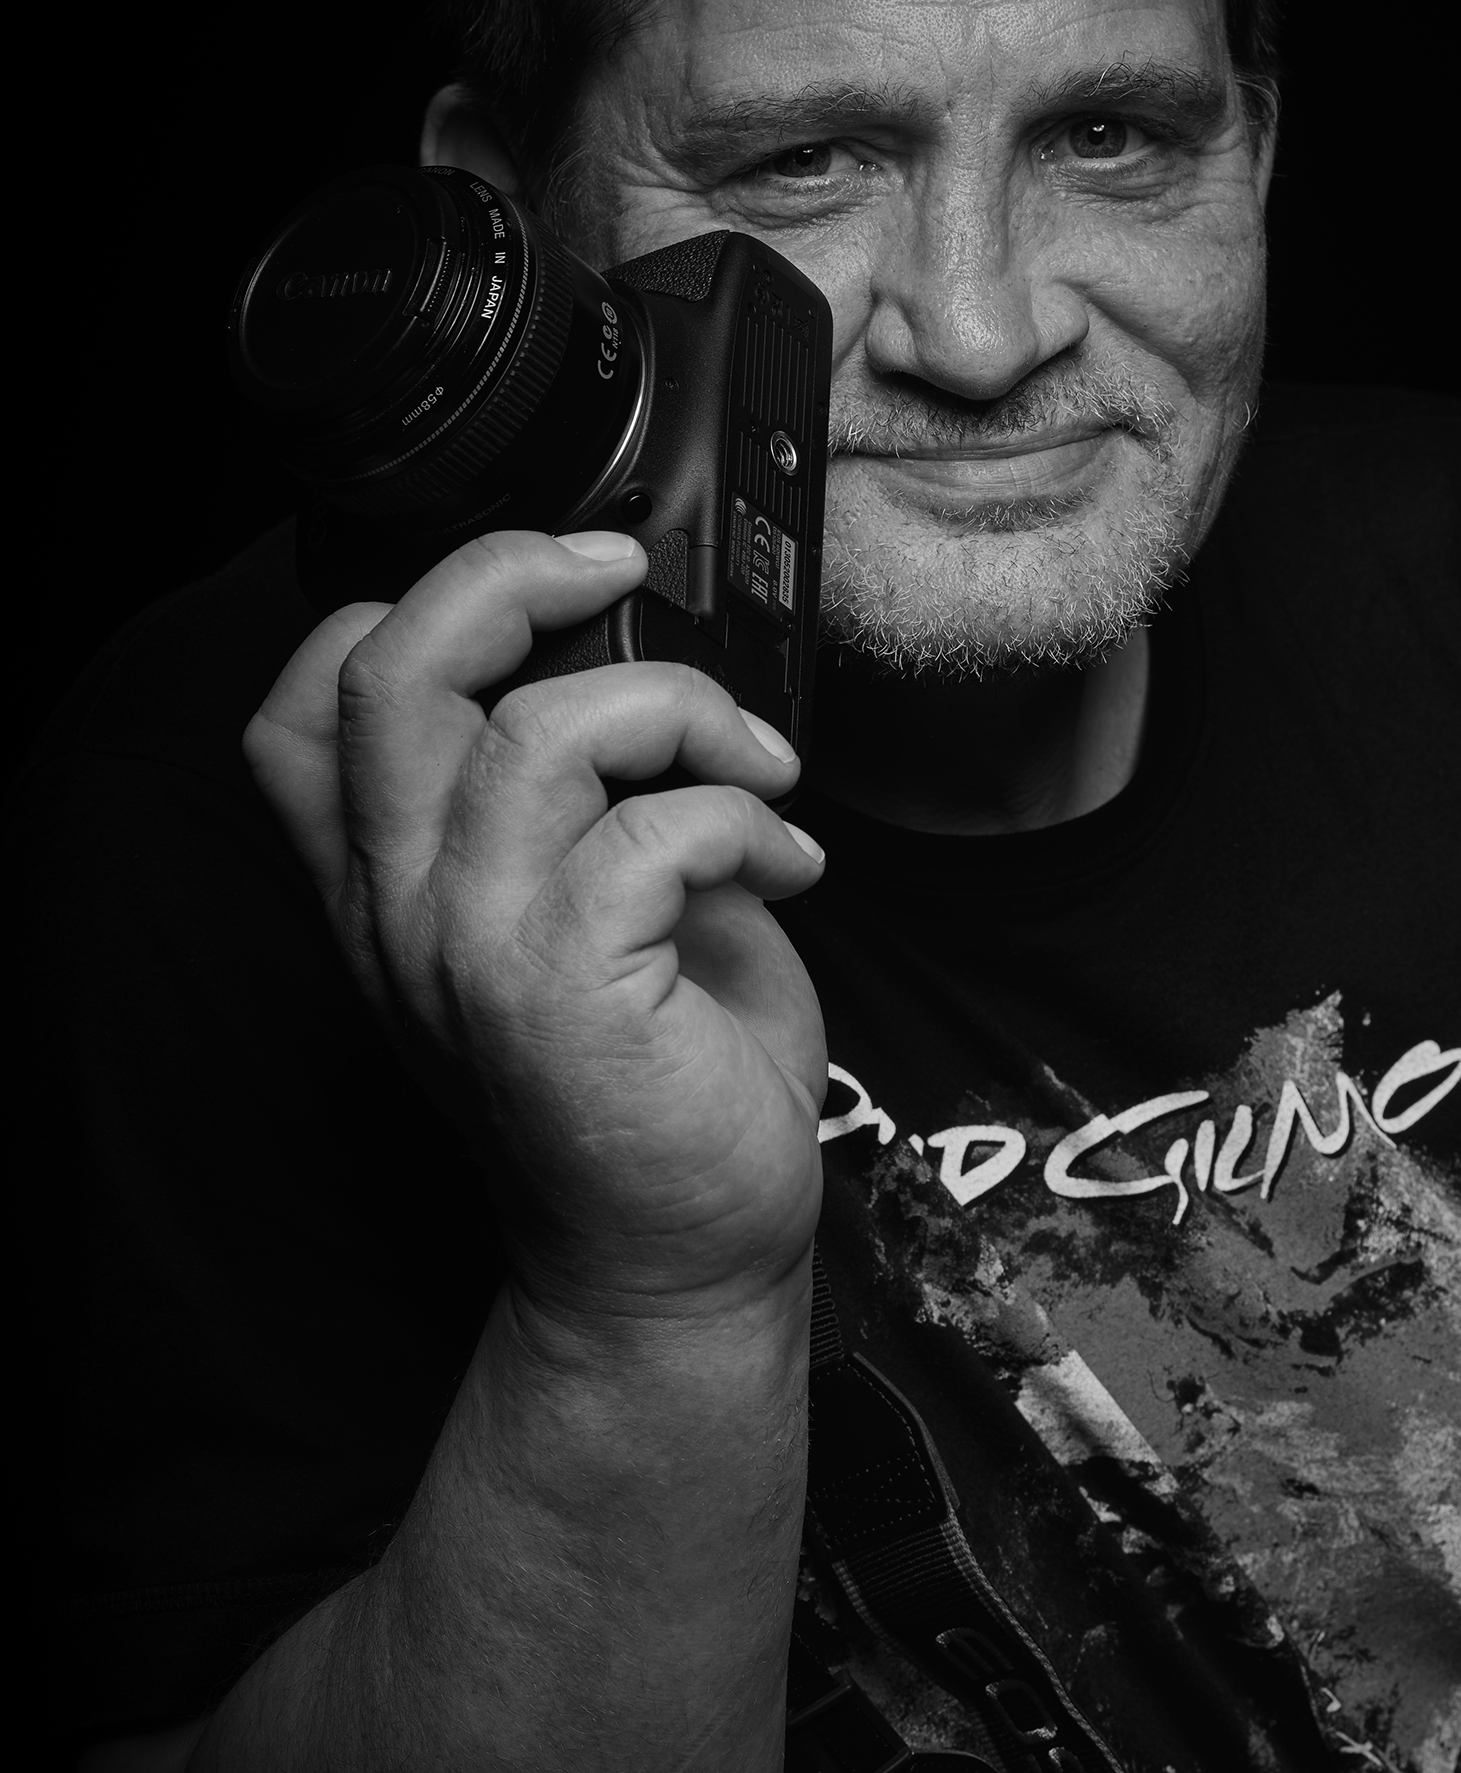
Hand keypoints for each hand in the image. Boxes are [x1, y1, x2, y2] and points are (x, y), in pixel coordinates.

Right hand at [243, 530, 828, 1336]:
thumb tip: (647, 644)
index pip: (304, 699)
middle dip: (516, 575)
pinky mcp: (562, 996)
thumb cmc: (647, 1066)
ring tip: (759, 766)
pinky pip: (658, 831)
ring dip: (686, 712)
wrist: (674, 1254)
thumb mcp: (576, 900)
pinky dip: (747, 819)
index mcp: (388, 876)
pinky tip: (789, 867)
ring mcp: (468, 951)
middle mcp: (398, 908)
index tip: (551, 590)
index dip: (409, 604)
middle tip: (626, 577)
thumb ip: (570, 786)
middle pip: (391, 669)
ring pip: (543, 731)